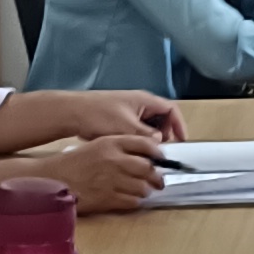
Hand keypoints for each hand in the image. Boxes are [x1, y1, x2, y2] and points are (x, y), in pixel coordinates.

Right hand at [48, 127, 169, 215]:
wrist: (54, 179)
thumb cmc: (76, 162)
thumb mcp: (97, 145)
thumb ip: (121, 147)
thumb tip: (148, 156)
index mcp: (111, 143)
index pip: (145, 143)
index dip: (158, 153)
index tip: (162, 159)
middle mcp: (114, 160)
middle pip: (148, 168)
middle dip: (157, 176)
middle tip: (159, 181)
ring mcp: (112, 180)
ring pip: (143, 187)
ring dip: (146, 190)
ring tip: (142, 190)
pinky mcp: (108, 199)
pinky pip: (133, 201)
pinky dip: (135, 201)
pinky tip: (130, 198)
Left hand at [73, 88, 187, 142]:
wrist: (72, 113)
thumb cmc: (98, 115)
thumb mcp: (126, 128)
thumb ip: (146, 136)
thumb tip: (159, 143)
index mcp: (144, 100)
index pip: (171, 109)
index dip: (179, 125)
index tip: (181, 140)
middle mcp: (139, 103)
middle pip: (162, 118)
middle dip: (165, 134)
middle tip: (160, 150)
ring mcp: (129, 111)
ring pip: (149, 125)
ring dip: (151, 138)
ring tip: (146, 152)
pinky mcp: (120, 119)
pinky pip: (137, 129)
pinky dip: (139, 139)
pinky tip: (132, 149)